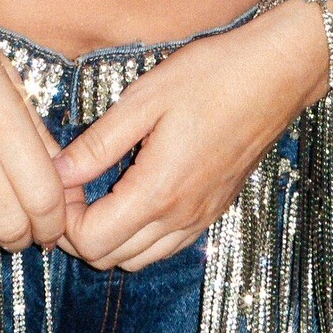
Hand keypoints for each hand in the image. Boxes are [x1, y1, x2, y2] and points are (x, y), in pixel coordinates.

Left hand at [53, 1, 328, 271]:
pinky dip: (138, 234)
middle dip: (79, 229)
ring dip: (108, 235)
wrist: (275, 73)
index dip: (64, 216)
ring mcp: (200, 218)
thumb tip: (57, 172)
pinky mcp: (213, 210)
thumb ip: (99, 144)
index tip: (60, 176)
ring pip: (138, 258)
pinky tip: (131, 192)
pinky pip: (166, 245)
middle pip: (110, 258)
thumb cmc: (210, 76)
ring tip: (96, 187)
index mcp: (159, 191)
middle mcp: (180, 217)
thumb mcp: (144, 100)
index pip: (92, 241)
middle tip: (71, 182)